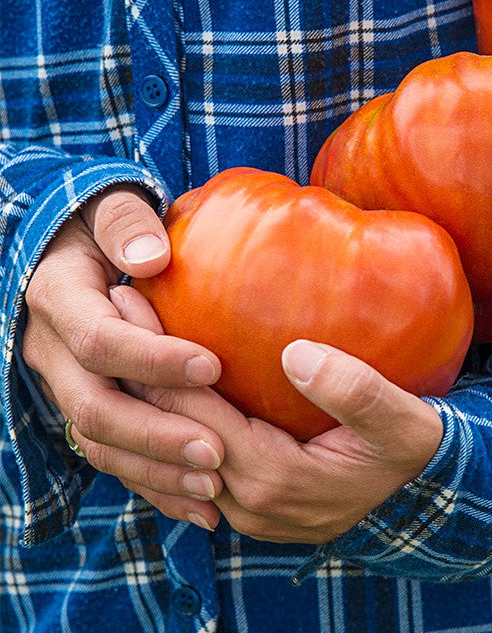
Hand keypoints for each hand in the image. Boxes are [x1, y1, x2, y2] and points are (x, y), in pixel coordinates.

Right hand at [22, 186, 225, 530]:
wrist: (67, 250)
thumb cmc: (102, 224)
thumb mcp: (108, 208)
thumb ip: (124, 223)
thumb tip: (151, 255)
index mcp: (59, 300)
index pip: (98, 341)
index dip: (152, 359)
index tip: (213, 366)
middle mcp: (52, 352)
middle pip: (95, 409)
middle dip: (157, 434)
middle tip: (217, 452)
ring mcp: (65, 385)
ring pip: (99, 445)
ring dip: (156, 471)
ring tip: (214, 487)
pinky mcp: (86, 405)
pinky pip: (111, 456)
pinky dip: (152, 483)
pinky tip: (200, 504)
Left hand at [113, 286, 444, 542]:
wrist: (421, 491)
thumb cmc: (411, 448)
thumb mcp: (403, 420)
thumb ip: (357, 391)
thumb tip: (297, 354)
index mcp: (277, 477)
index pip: (195, 414)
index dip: (156, 356)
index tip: (131, 299)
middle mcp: (247, 501)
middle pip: (170, 431)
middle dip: (134, 368)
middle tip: (114, 304)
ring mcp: (244, 507)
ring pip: (171, 452)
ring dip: (143, 394)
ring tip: (120, 335)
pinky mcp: (249, 501)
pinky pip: (189, 462)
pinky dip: (167, 420)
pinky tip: (157, 379)